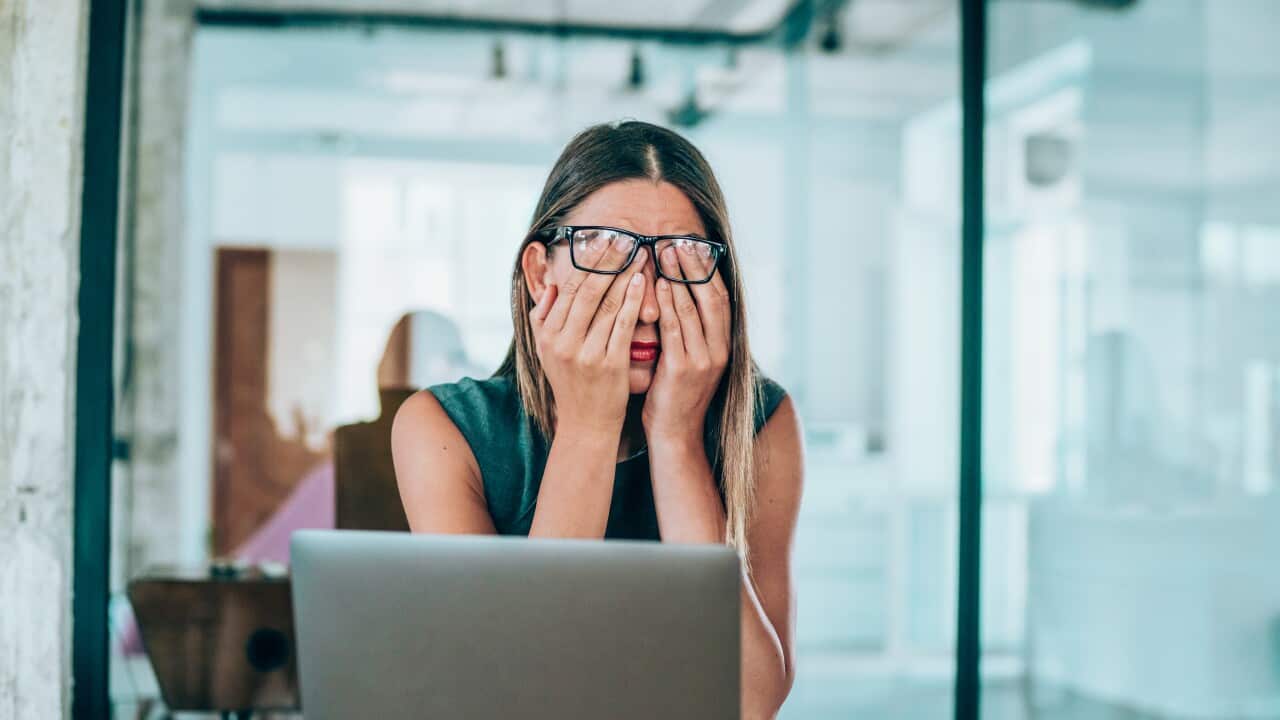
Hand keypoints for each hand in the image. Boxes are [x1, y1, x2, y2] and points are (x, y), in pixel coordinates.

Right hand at [531, 243, 648, 433]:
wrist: (586, 425)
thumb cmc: (571, 384)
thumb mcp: (547, 352)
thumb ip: (543, 318)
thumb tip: (548, 284)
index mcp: (547, 335)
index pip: (567, 289)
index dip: (586, 262)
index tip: (601, 240)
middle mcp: (563, 342)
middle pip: (586, 291)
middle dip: (607, 261)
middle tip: (624, 237)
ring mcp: (586, 353)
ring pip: (606, 304)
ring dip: (623, 275)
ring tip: (638, 253)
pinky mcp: (610, 364)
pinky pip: (622, 325)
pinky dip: (632, 301)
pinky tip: (642, 282)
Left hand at [642, 243, 730, 443]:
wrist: (674, 435)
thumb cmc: (674, 396)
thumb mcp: (689, 360)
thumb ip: (687, 332)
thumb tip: (676, 297)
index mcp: (723, 345)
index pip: (720, 298)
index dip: (707, 270)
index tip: (692, 246)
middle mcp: (719, 350)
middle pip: (711, 297)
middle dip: (694, 267)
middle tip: (678, 242)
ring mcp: (704, 360)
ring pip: (693, 309)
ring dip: (678, 278)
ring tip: (664, 253)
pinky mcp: (683, 370)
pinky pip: (675, 329)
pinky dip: (667, 304)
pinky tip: (656, 285)